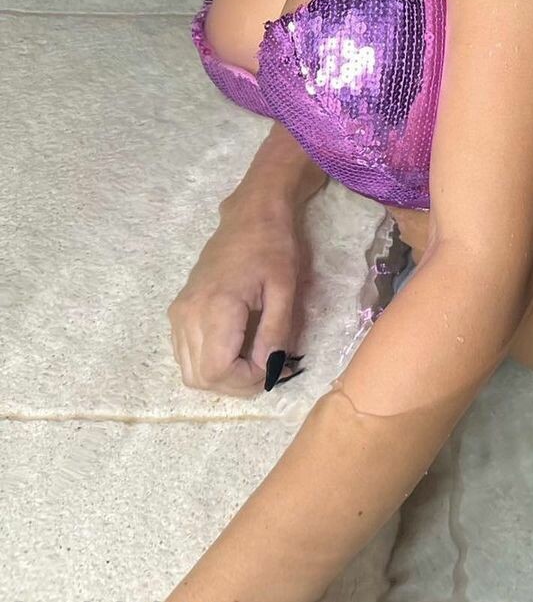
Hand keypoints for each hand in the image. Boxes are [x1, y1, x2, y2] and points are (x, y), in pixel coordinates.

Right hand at [167, 197, 308, 397]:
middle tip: (268, 369)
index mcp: (215, 307)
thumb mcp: (285, 289)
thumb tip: (268, 371)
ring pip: (189, 372)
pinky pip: (185, 355)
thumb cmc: (272, 247)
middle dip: (237, 385)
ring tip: (254, 362)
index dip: (247, 381)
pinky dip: (209, 364)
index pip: (218, 371)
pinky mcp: (178, 311)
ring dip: (223, 378)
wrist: (250, 216)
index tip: (275, 366)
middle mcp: (187, 314)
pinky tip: (237, 351)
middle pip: (201, 378)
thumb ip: (275, 332)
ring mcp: (178, 314)